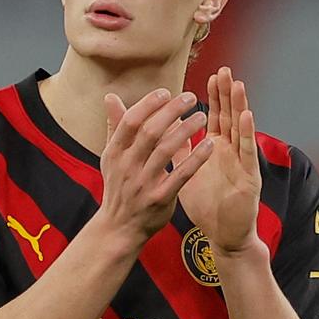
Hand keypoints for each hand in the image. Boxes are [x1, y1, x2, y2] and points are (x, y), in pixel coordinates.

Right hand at [98, 88, 211, 244]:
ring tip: (202, 116)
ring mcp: (143, 183)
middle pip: (150, 131)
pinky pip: (181, 175)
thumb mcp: (111, 157)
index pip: (131, 121)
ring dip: (187, 130)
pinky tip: (208, 144)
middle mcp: (127, 166)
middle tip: (191, 98)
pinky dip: (195, 159)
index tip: (166, 92)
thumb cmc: (119, 187)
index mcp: (114, 153)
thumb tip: (110, 97)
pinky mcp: (160, 198)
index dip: (149, 104)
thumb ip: (115, 126)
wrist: (119, 227)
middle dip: (172, 111)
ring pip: (166, 150)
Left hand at [176, 67, 261, 254]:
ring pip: (241, 130)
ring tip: (238, 85)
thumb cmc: (206, 203)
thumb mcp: (186, 171)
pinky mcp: (249, 177)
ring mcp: (241, 163)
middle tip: (225, 70)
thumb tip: (164, 129)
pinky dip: (247, 134)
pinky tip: (246, 117)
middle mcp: (230, 152)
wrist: (222, 233)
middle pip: (229, 117)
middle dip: (227, 94)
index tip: (210, 75)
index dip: (214, 97)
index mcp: (215, 149)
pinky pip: (247, 153)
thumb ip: (178, 149)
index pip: (215, 117)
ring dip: (240, 106)